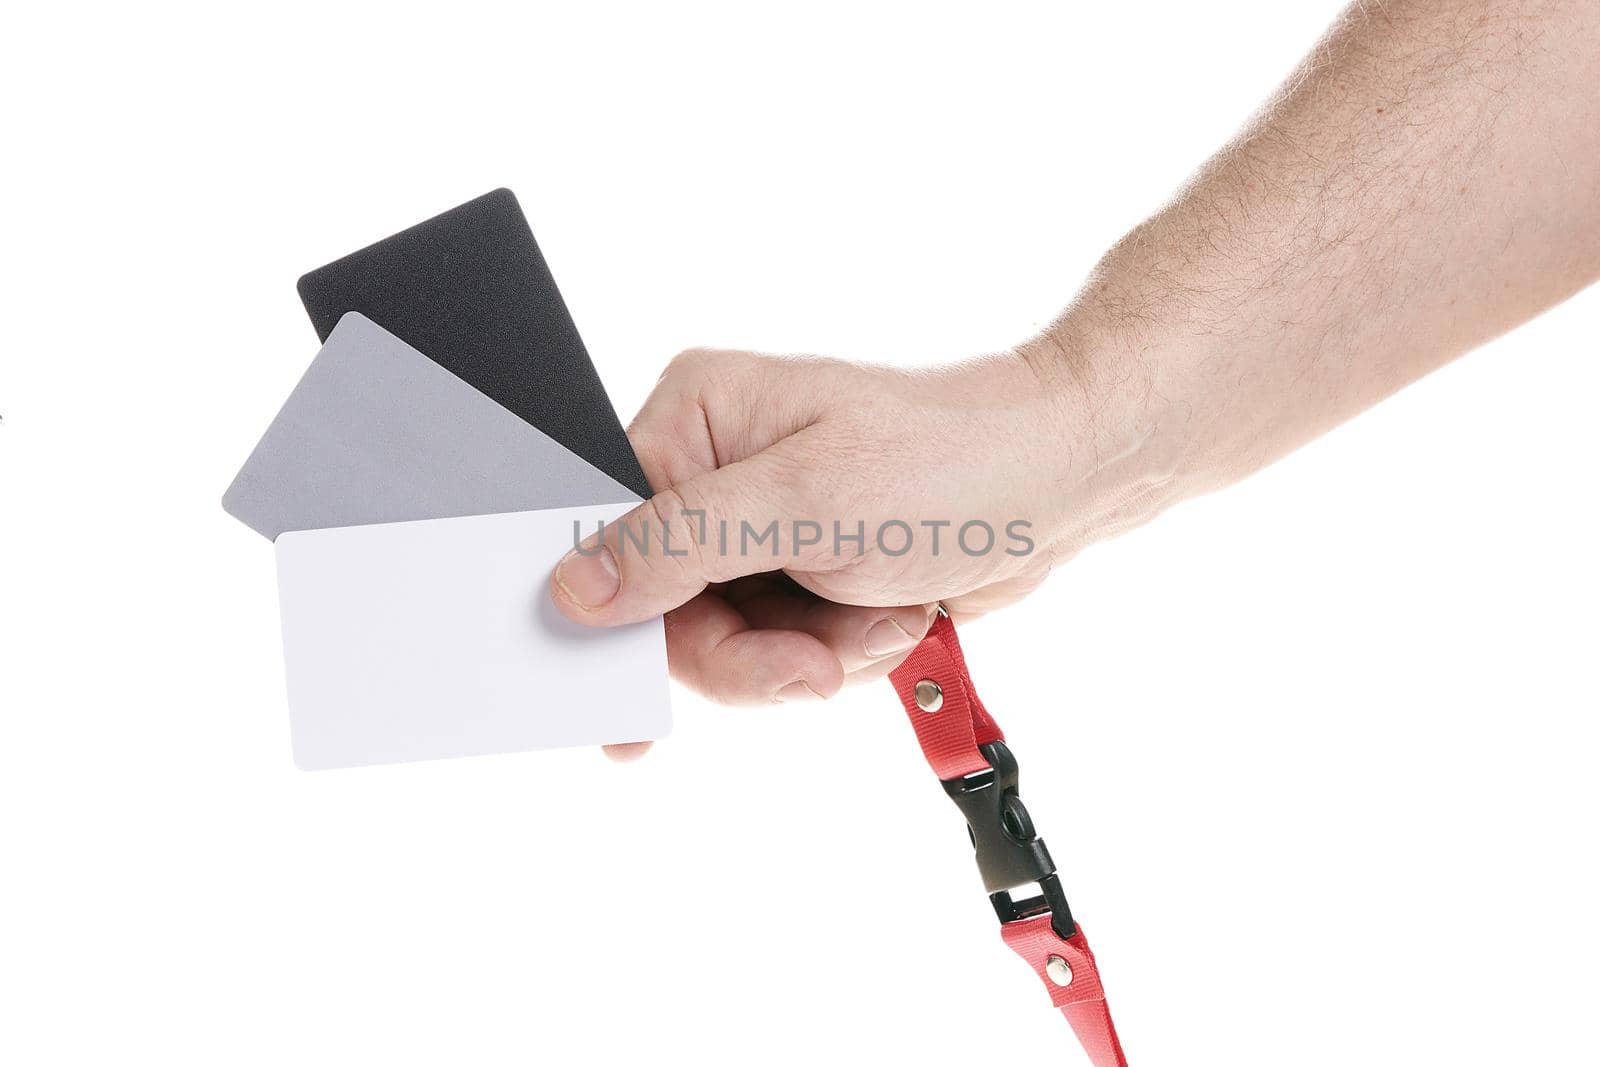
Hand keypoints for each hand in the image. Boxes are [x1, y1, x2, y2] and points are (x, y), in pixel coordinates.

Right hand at [549, 338, 1177, 757]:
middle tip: (816, 660)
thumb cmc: (949, 464)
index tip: (634, 699)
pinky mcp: (798, 574)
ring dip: (811, 653)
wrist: (1057, 483)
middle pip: (668, 612)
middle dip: (753, 652)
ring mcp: (757, 530)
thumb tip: (576, 585)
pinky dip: (838, 653)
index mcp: (695, 421)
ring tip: (878, 614)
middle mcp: (714, 473)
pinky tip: (887, 619)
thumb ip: (682, 543)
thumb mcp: (806, 504)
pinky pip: (778, 652)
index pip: (611, 539)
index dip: (627, 623)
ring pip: (727, 645)